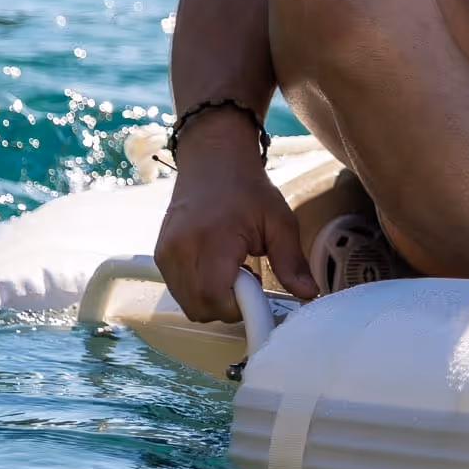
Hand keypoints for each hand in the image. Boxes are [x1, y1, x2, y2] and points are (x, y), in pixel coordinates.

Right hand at [152, 112, 315, 320]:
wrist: (213, 161)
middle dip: (228, 306)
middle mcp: (180, 249)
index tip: (258, 296)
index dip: (239, 308)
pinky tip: (217, 268)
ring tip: (234, 270)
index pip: (215, 297)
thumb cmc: (248, 189)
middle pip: (200, 307)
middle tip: (249, 280)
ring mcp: (166, 253)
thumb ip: (292, 261)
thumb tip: (309, 293)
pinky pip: (179, 290)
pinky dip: (199, 290)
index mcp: (212, 240)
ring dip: (213, 299)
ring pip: (187, 303)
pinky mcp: (160, 256)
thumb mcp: (280, 222)